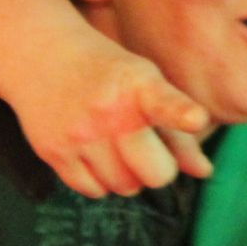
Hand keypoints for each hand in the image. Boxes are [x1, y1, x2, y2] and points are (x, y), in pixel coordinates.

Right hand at [10, 44, 213, 197]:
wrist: (41, 54)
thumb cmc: (108, 73)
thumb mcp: (147, 85)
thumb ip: (177, 130)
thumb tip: (205, 173)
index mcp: (140, 86)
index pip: (165, 103)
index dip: (182, 113)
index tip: (196, 118)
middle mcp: (109, 111)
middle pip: (156, 175)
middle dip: (159, 170)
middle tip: (148, 151)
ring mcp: (79, 134)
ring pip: (125, 188)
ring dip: (128, 177)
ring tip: (117, 148)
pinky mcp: (54, 152)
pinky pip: (93, 191)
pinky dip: (100, 182)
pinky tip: (94, 154)